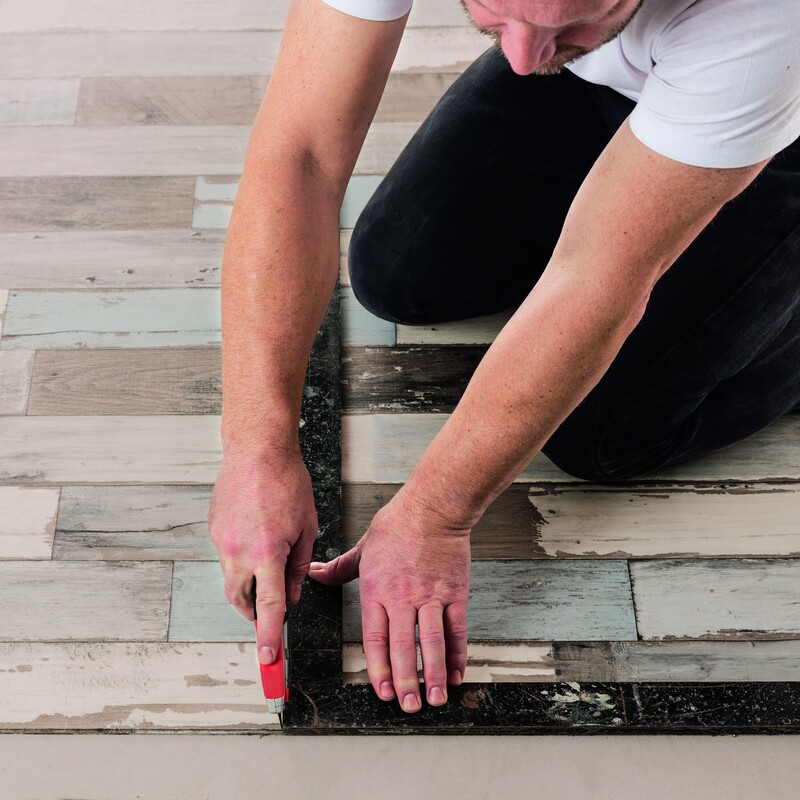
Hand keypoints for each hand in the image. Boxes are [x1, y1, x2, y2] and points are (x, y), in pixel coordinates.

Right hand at [208, 447, 317, 665]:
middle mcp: (239, 552)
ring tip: (266, 570)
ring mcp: (221, 541)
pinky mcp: (214, 530)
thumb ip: (299, 566)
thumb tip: (291, 595)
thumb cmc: (288, 483)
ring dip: (248, 587)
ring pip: (231, 580)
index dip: (269, 636)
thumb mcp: (307, 526)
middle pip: (242, 601)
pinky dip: (241, 559)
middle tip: (268, 615)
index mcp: (267, 553)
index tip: (268, 660)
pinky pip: (227, 556)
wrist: (257, 450)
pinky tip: (256, 536)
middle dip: (255, 614)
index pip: (269, 607)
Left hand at [309, 487, 469, 712]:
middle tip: (409, 705)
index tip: (382, 691)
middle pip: (402, 647)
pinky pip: (456, 629)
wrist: (433, 507)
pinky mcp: (455, 593)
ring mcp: (431, 596)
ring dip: (433, 673)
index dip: (378, 668)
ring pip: (430, 642)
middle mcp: (403, 597)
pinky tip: (456, 672)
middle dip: (405, 680)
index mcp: (377, 590)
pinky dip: (457, 653)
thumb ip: (339, 568)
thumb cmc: (398, 524)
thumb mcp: (362, 548)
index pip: (375, 638)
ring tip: (435, 698)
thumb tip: (315, 574)